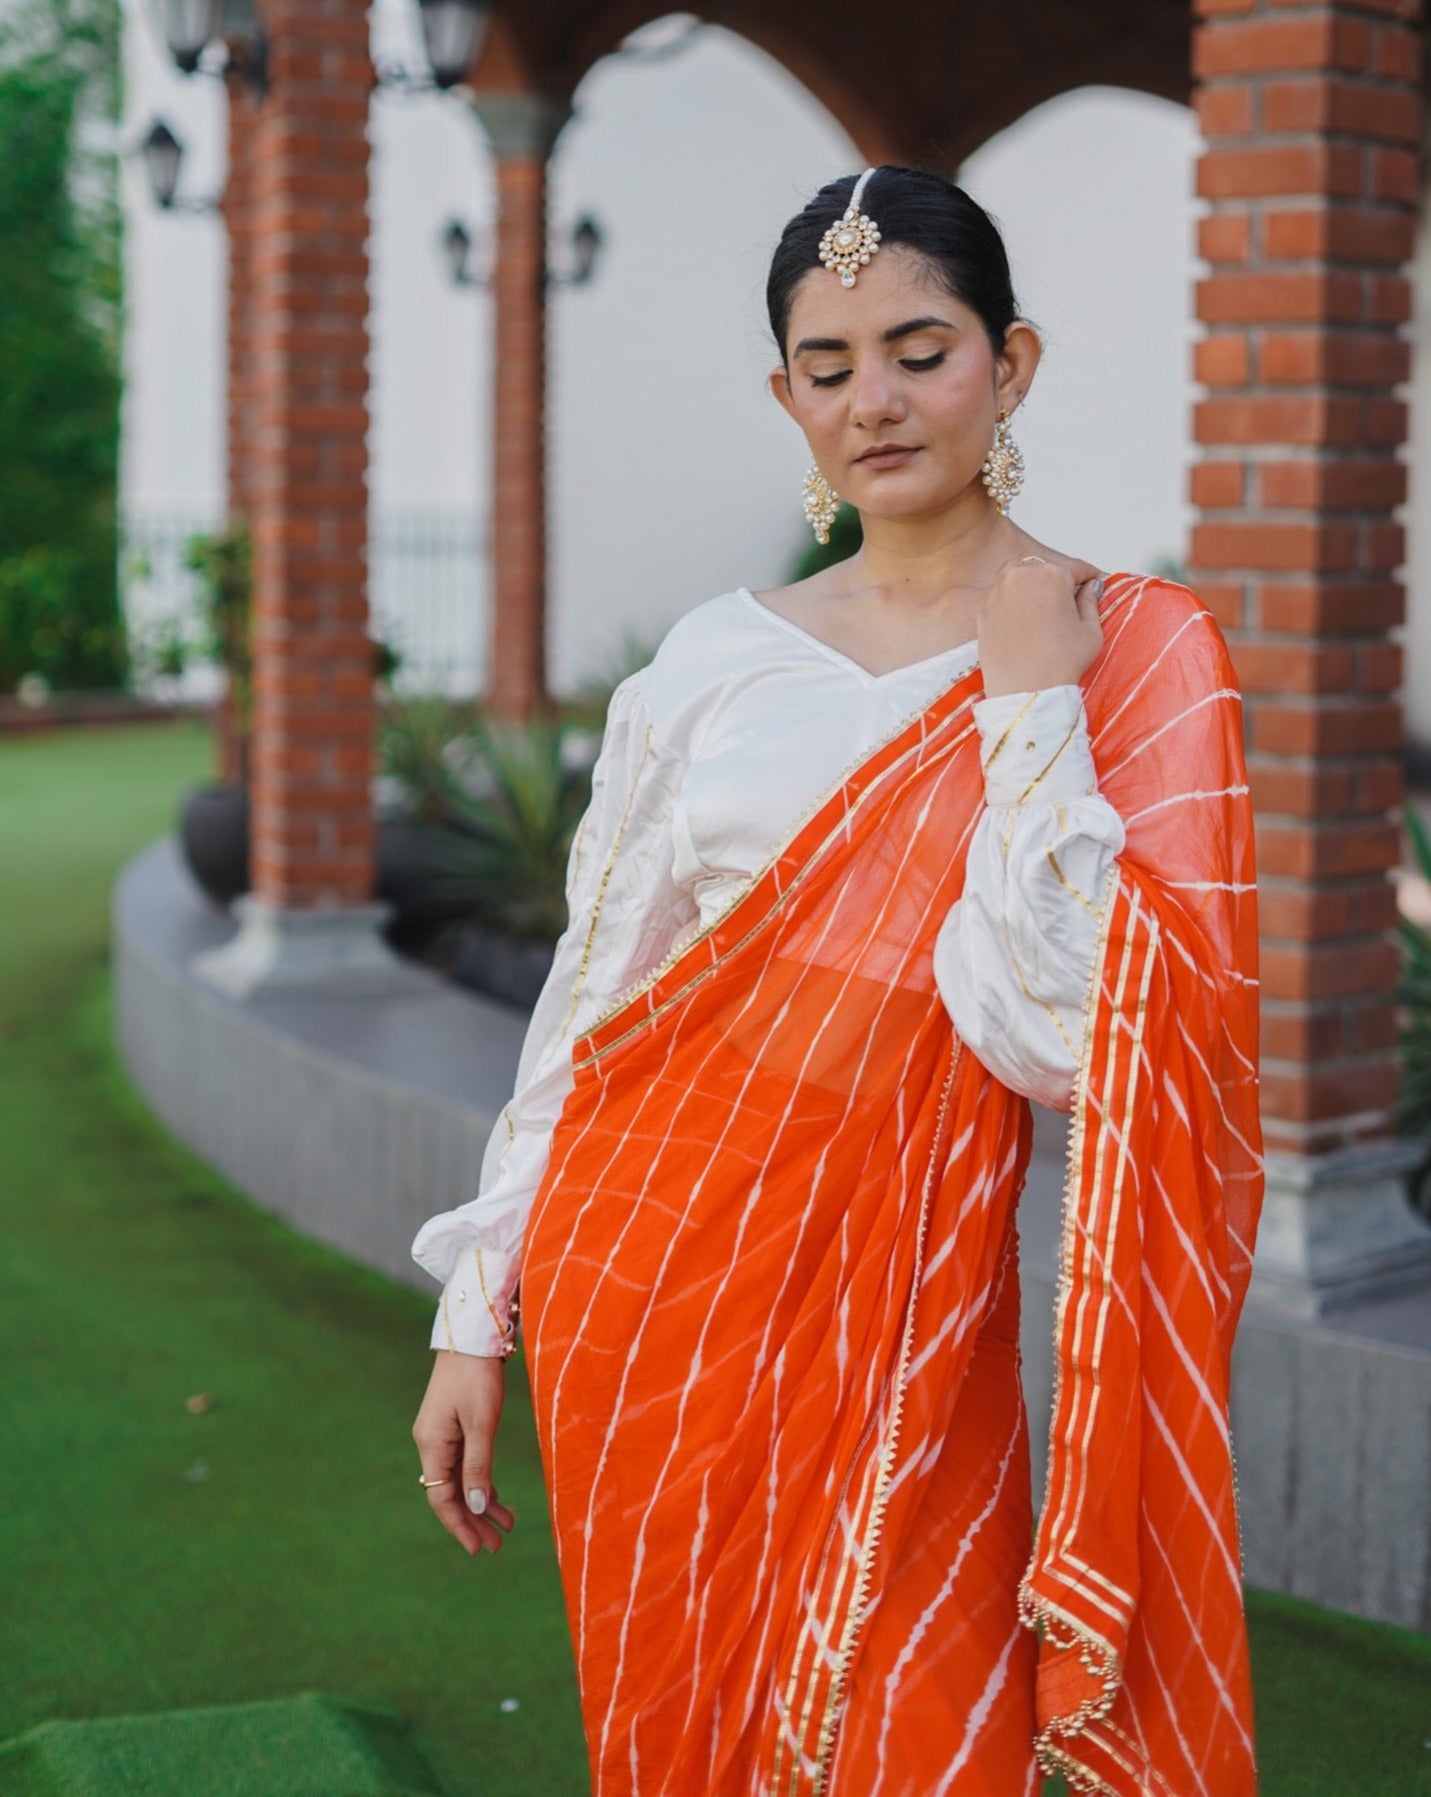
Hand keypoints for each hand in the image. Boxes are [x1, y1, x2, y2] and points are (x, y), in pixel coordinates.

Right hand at [412, 1349, 516, 1555]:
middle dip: (473, 1521)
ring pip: (459, 1480)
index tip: (479, 1548)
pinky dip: (480, 1481)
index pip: (442, 1498)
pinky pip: (464, 1463)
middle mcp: (431, 1443)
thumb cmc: (477, 1376)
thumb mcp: (481, 1424)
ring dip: (480, 1503)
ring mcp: (441, 1435)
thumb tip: (477, 1507)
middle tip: (497, 1546)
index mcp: (431, 1445)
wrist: (471, 1336)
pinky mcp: (453, 1426)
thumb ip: (478, 1466)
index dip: (460, 1525)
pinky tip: (496, 1498)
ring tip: (506, 1526)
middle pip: (450, 1493)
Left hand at [977, 555, 1105, 699]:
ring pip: (1019, 579)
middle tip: (1069, 599)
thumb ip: (1091, 601)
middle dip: (1058, 580)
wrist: (1025, 691)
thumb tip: (1090, 587)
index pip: (1076, 568)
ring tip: (1044, 608)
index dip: (1089, 576)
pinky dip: (1013, 603)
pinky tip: (1024, 622)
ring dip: (1032, 587)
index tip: (1094, 582)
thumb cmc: (1061, 664)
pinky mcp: (982, 611)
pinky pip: (1002, 598)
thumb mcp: (1091, 631)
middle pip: (1044, 570)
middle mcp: (1021, 575)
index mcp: (1052, 574)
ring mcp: (997, 592)